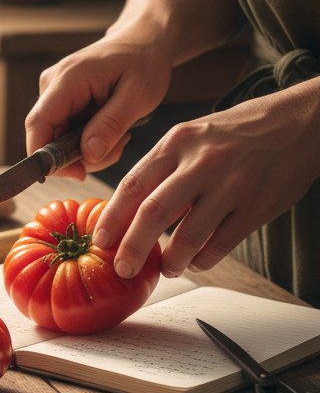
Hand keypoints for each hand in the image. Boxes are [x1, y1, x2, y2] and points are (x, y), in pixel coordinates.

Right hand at [25, 24, 172, 179]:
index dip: (47, 157)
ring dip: (87, 150)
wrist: (143, 40)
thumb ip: (111, 125)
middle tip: (116, 150)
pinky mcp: (60, 101)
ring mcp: (53, 93)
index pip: (38, 124)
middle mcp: (51, 85)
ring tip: (119, 137)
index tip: (77, 174)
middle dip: (79, 156)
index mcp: (67, 79)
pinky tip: (111, 130)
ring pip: (57, 139)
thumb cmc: (144, 62)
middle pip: (47, 137)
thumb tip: (88, 155)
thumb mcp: (138, 95)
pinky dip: (87, 141)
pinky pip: (64, 133)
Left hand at [92, 80, 319, 278]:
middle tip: (123, 268)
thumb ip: (158, 169)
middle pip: (154, 212)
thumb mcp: (188, 137)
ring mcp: (231, 185)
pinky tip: (195, 262)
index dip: (112, 218)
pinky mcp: (257, 206)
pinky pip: (222, 243)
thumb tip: (126, 212)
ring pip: (189, 235)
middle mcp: (201, 163)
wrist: (293, 124)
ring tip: (166, 268)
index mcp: (176, 144)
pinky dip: (203, 259)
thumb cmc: (231, 135)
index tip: (99, 241)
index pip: (132, 185)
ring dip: (172, 260)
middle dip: (133, 247)